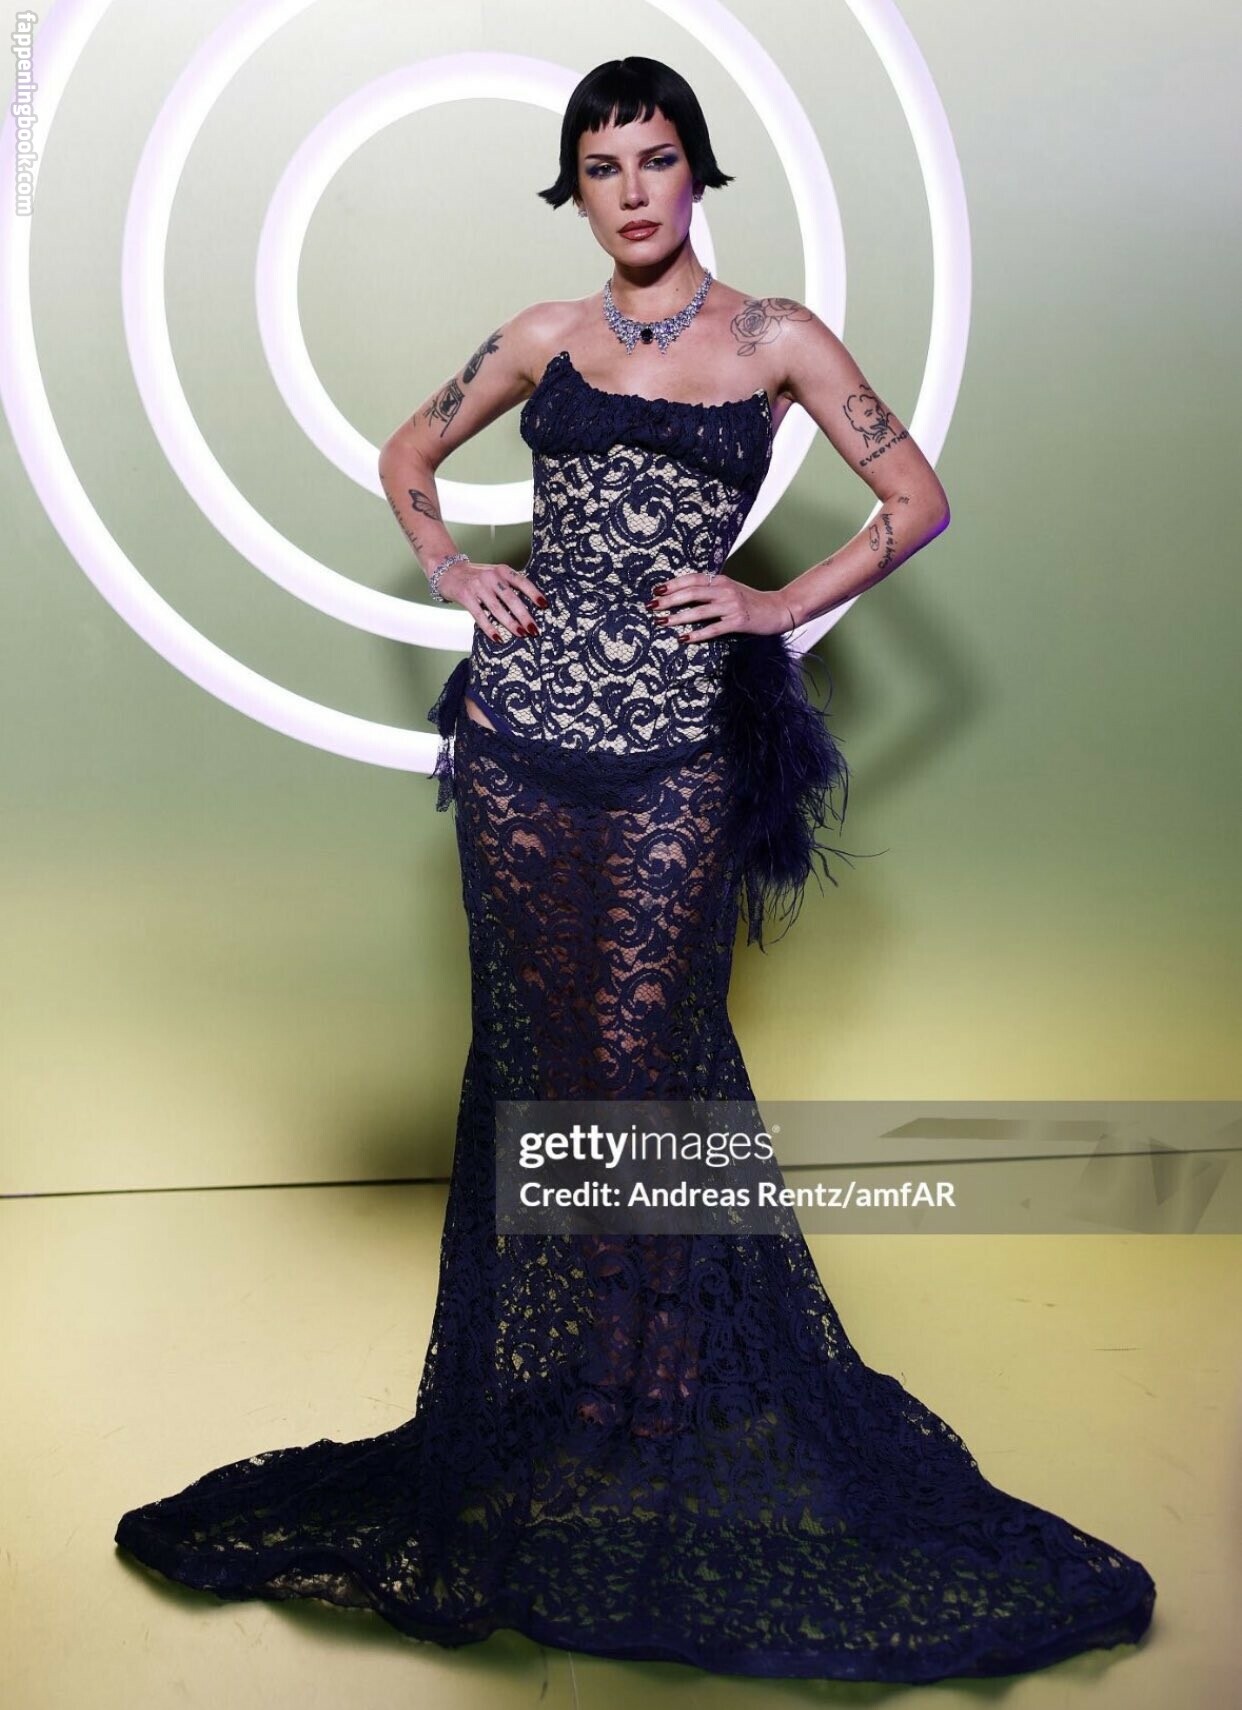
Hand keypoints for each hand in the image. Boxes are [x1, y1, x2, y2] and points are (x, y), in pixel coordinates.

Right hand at [438, 559, 546, 642]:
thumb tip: (530, 605)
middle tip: (534, 629)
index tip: (544, 605)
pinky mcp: (465, 596)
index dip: (534, 593)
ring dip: (511, 623)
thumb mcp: (494, 574)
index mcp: (501, 570)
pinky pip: (479, 615)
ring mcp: (477, 586)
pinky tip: (499, 638)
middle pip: (511, 598)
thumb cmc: (476, 576)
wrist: (447, 571)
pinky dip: (490, 628)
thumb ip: (509, 585)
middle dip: (524, 615)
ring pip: (497, 608)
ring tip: (521, 634)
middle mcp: (491, 577)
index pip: (521, 581)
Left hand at [644, 575, 794, 643]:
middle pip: (691, 593)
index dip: (673, 584)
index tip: (656, 590)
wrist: (778, 609)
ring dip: (678, 617)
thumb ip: (710, 590)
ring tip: (662, 622)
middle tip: (652, 607)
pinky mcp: (738, 621)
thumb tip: (684, 595)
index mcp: (720, 580)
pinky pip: (714, 629)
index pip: (692, 579)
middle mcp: (724, 590)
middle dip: (669, 600)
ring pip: (699, 611)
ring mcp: (731, 606)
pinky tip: (684, 638)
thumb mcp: (730, 590)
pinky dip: (698, 634)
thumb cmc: (750, 601)